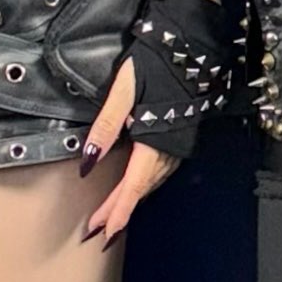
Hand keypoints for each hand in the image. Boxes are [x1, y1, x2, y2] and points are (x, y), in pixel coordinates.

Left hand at [76, 54, 178, 247]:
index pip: (132, 187)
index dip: (117, 212)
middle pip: (140, 189)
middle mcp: (169, 151)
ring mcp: (178, 147)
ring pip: (150, 183)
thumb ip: (106, 126)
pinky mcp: (180, 140)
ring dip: (130, 199)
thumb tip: (87, 162)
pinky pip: (159, 172)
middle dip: (118, 210)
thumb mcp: (124, 90)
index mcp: (153, 142)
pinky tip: (134, 185)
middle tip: (97, 229)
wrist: (194, 47)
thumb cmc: (157, 63)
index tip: (103, 234)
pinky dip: (143, 185)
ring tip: (110, 212)